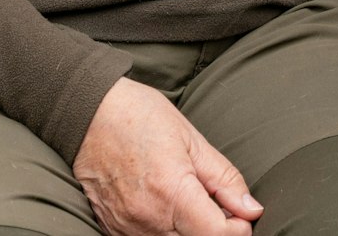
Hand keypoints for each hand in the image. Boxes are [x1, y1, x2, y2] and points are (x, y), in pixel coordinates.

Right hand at [73, 76, 264, 235]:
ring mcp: (127, 229)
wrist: (86, 113)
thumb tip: (250, 210)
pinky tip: (166, 208)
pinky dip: (165, 232)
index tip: (240, 214)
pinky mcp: (112, 230)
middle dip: (215, 231)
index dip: (238, 229)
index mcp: (172, 192)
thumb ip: (224, 178)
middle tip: (216, 206)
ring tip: (189, 203)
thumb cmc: (139, 116)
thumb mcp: (191, 138)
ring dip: (190, 232)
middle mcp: (148, 219)